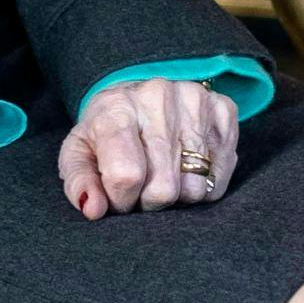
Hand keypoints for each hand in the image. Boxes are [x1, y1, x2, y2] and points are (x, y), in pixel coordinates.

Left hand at [57, 78, 239, 219]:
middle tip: (141, 187)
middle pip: (163, 188)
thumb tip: (93, 209)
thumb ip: (80, 183)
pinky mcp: (224, 111)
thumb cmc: (106, 131)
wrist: (137, 93)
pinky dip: (202, 184)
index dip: (121, 201)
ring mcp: (196, 102)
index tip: (118, 198)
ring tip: (163, 174)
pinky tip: (186, 166)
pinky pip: (219, 179)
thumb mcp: (79, 154)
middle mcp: (159, 98)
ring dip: (177, 195)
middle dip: (148, 201)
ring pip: (195, 188)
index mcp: (116, 108)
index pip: (126, 175)